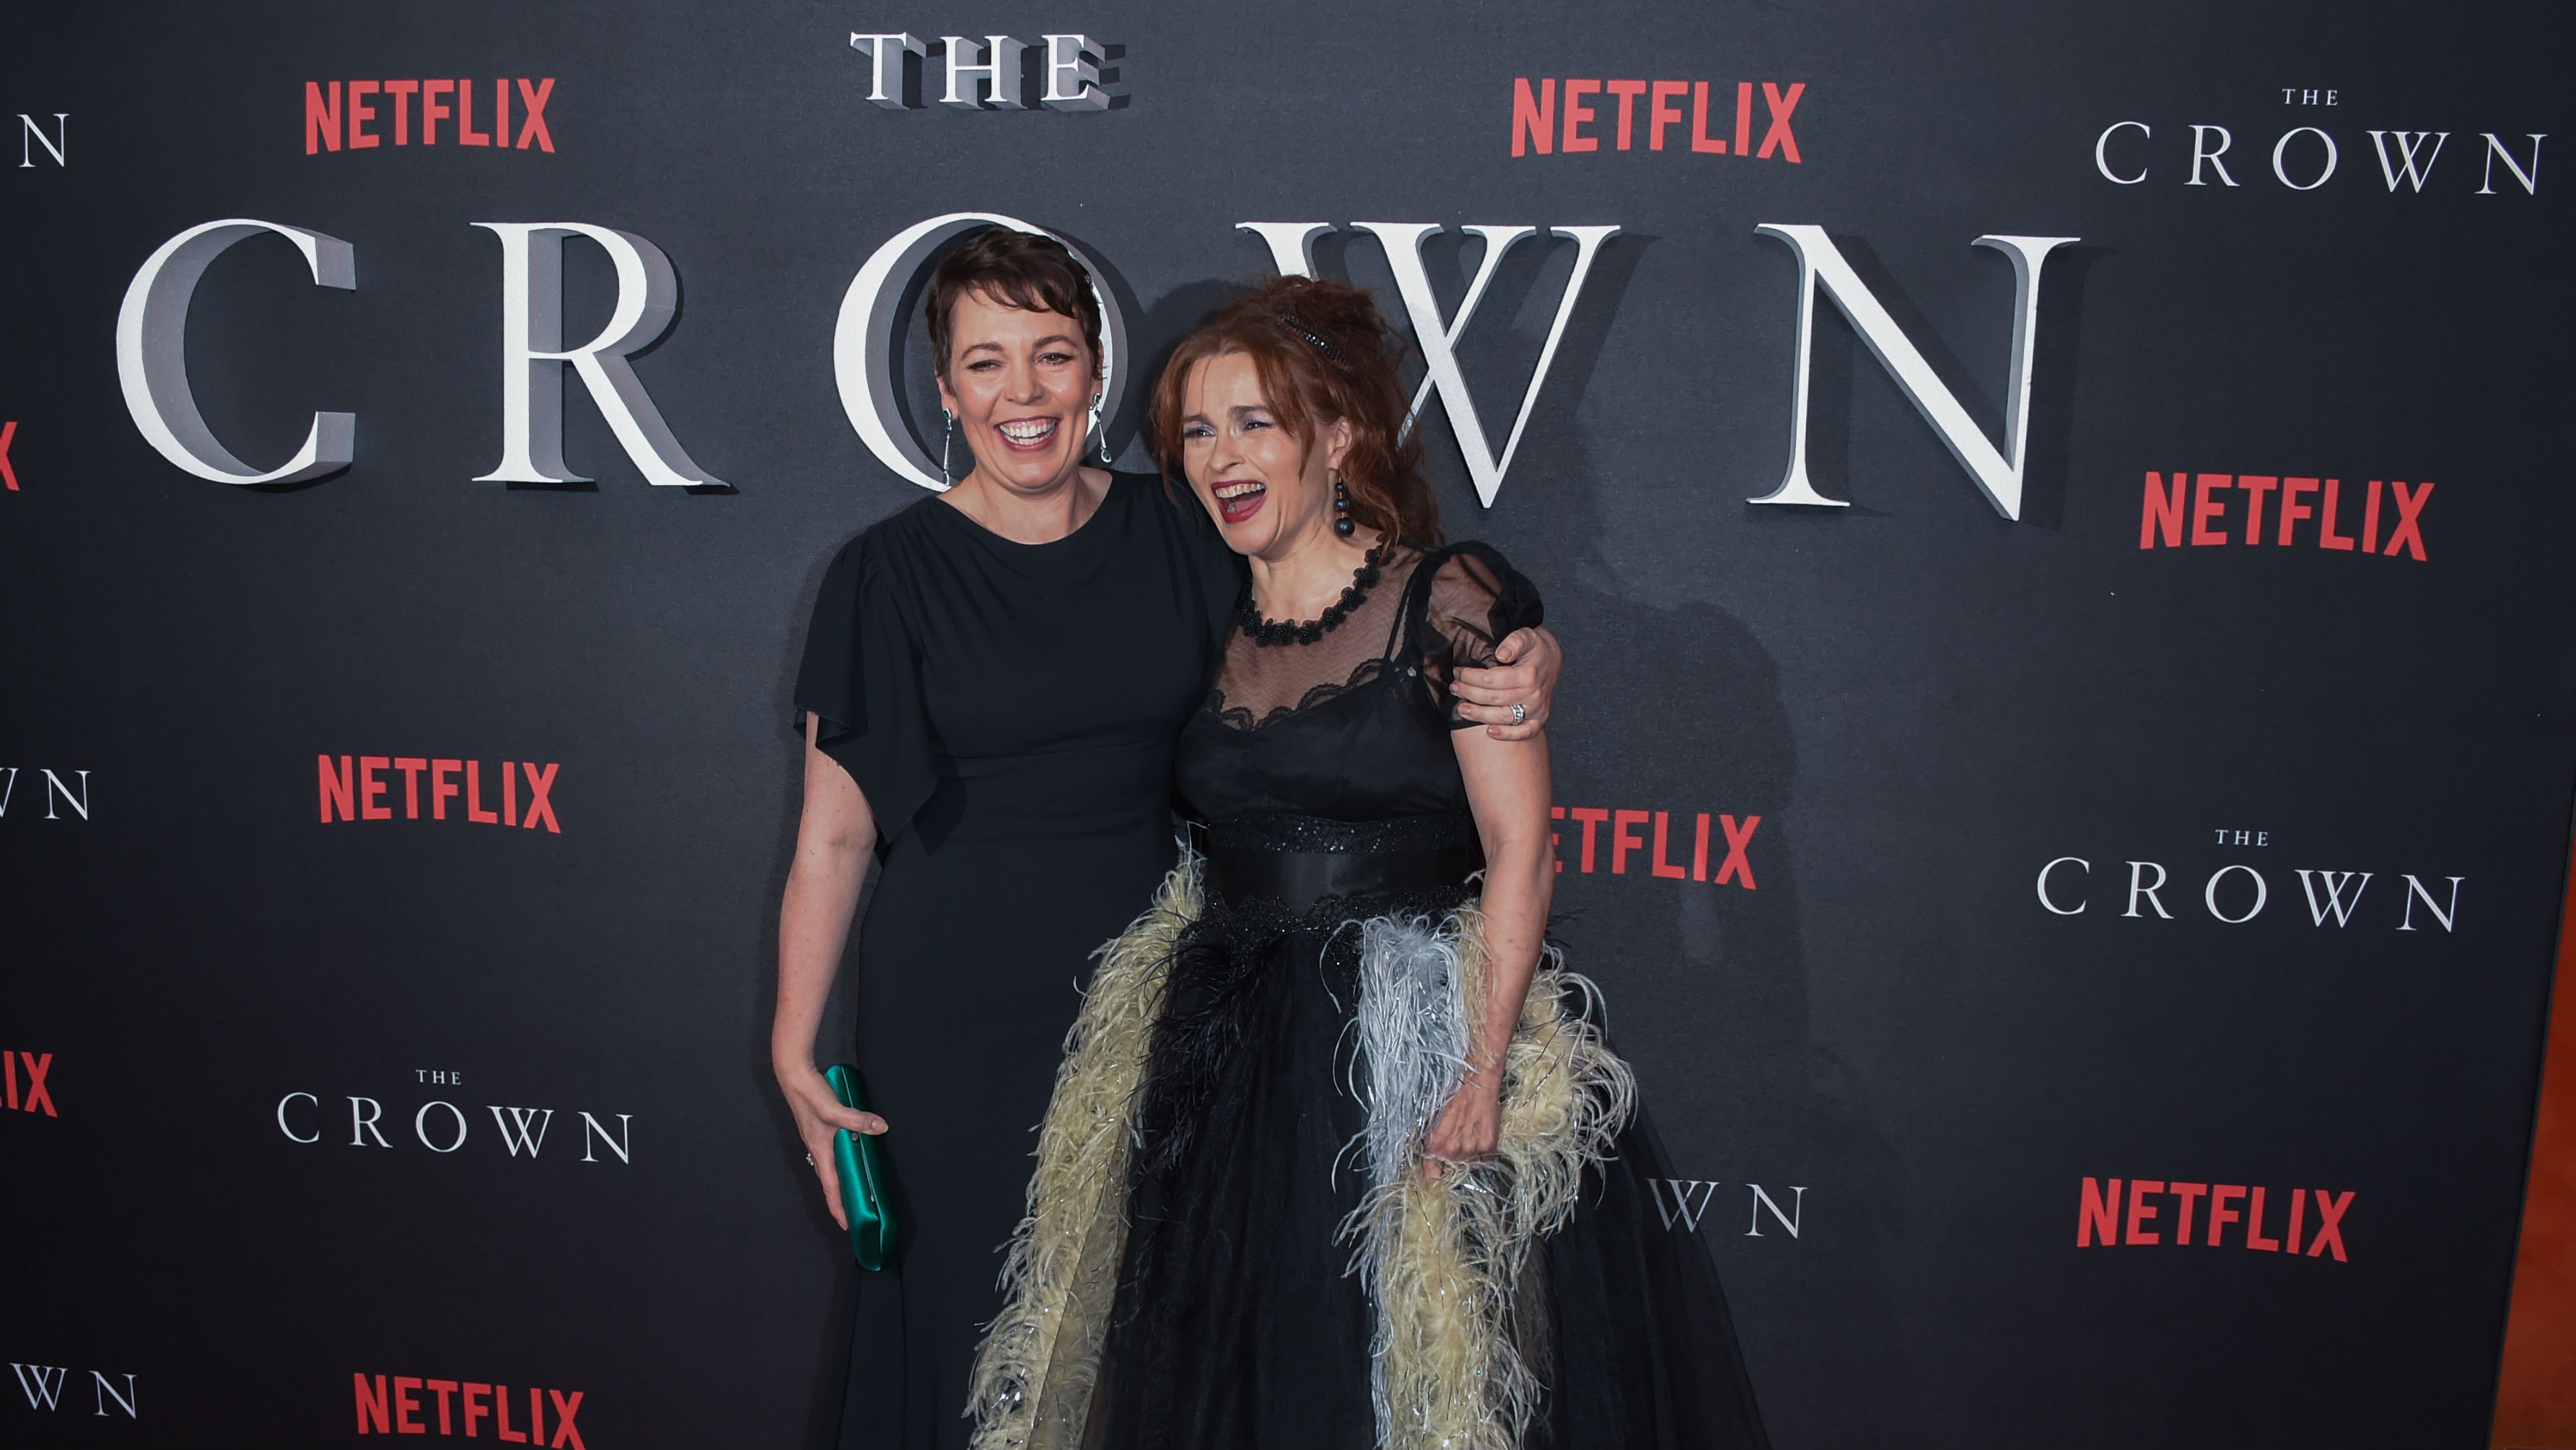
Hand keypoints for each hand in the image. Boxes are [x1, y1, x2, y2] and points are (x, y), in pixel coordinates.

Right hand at [777, 1063, 887, 1230]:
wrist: (794, 1076)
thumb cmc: (810, 1095)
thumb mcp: (835, 1110)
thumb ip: (858, 1120)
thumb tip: (880, 1128)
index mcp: (820, 1151)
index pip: (831, 1187)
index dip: (838, 1208)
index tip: (846, 1225)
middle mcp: (817, 1149)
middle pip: (830, 1182)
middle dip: (841, 1200)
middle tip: (854, 1214)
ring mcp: (817, 1141)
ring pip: (830, 1168)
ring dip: (841, 1182)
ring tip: (855, 1192)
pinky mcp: (819, 1131)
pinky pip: (832, 1154)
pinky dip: (842, 1162)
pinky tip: (851, 1156)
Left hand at [1421, 1071, 1500, 1182]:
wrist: (1477, 1084)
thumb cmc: (1454, 1097)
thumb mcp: (1433, 1118)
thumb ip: (1430, 1142)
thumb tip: (1429, 1160)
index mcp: (1436, 1145)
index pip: (1432, 1177)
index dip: (1433, 1182)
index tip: (1434, 1187)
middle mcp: (1454, 1151)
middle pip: (1452, 1172)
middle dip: (1453, 1163)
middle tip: (1457, 1145)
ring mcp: (1473, 1150)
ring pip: (1469, 1165)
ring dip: (1468, 1157)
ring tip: (1468, 1136)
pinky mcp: (1489, 1147)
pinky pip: (1484, 1159)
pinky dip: (1482, 1152)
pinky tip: (1479, 1135)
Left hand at [1450, 625, 1560, 739]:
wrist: (1552, 659)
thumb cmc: (1535, 647)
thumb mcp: (1526, 635)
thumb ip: (1513, 641)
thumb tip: (1500, 654)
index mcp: (1528, 674)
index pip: (1491, 680)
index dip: (1471, 677)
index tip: (1458, 672)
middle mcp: (1533, 694)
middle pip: (1493, 699)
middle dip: (1469, 693)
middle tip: (1455, 687)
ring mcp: (1536, 709)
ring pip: (1503, 717)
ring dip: (1479, 715)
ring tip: (1461, 709)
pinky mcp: (1539, 719)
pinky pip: (1524, 732)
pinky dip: (1507, 735)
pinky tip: (1489, 732)